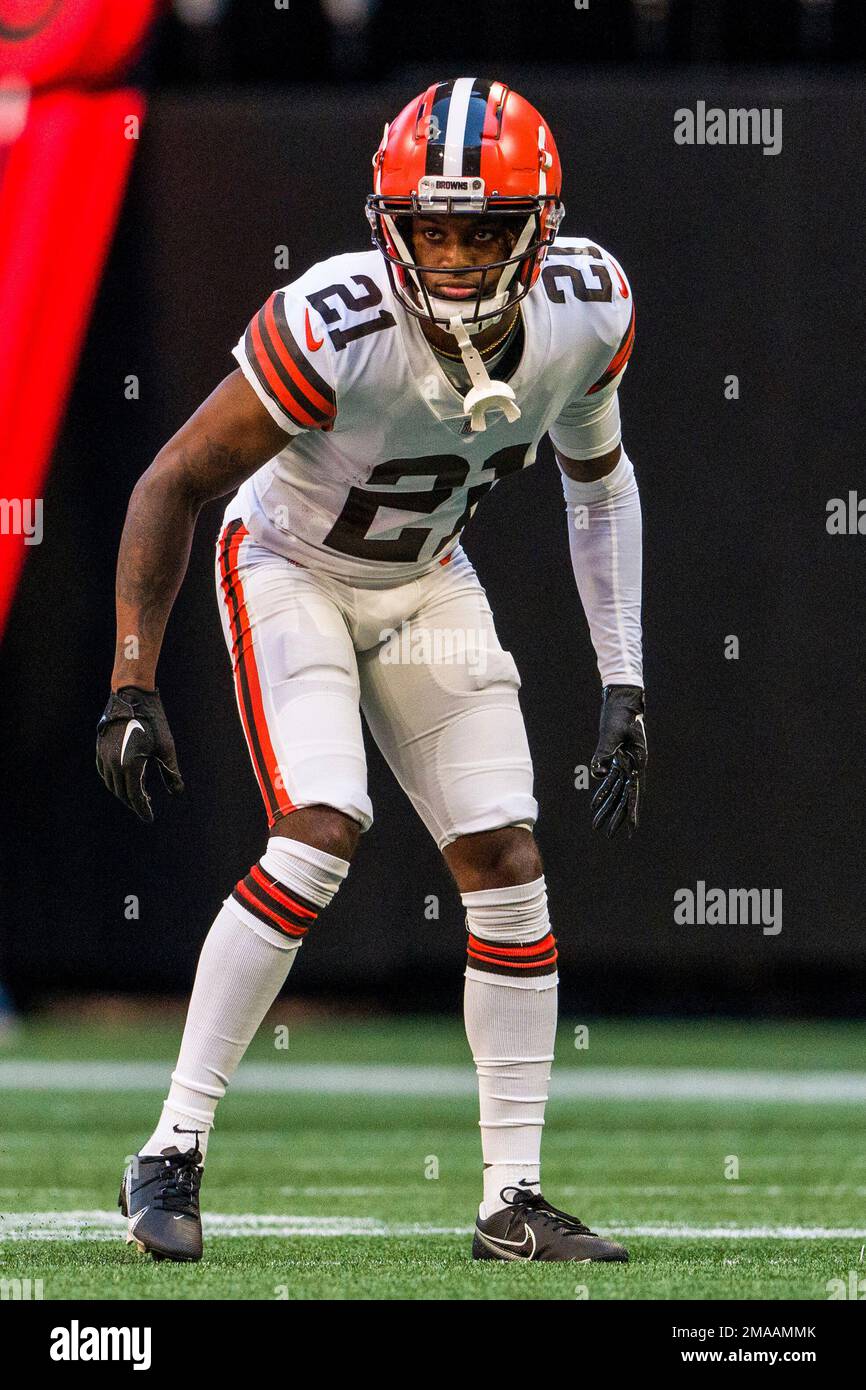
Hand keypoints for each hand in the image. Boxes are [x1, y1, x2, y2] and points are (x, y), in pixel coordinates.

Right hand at [96, 686, 184, 821]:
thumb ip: (171, 772)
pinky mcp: (100, 749)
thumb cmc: (153, 721)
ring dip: (123, 792)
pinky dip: (113, 781)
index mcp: (130, 766)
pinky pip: (104, 772)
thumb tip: (177, 792)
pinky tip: (124, 780)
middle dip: (134, 802)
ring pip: (111, 784)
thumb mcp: (166, 748)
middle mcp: (113, 764)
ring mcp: (104, 756)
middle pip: (122, 793)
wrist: (131, 697)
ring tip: (137, 795)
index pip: (135, 797)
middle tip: (146, 806)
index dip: (143, 810)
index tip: (149, 818)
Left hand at [590, 685, 645, 836]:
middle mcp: (633, 767)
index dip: (632, 812)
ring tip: (596, 824)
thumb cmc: (620, 714)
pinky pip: (609, 781)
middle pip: (623, 797)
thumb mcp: (612, 732)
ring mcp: (625, 764)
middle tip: (606, 834)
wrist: (623, 699)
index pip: (633, 793)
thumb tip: (598, 773)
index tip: (631, 829)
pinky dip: (602, 793)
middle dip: (615, 816)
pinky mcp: (616, 759)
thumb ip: (604, 752)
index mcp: (637, 762)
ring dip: (606, 808)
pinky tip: (594, 805)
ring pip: (616, 792)